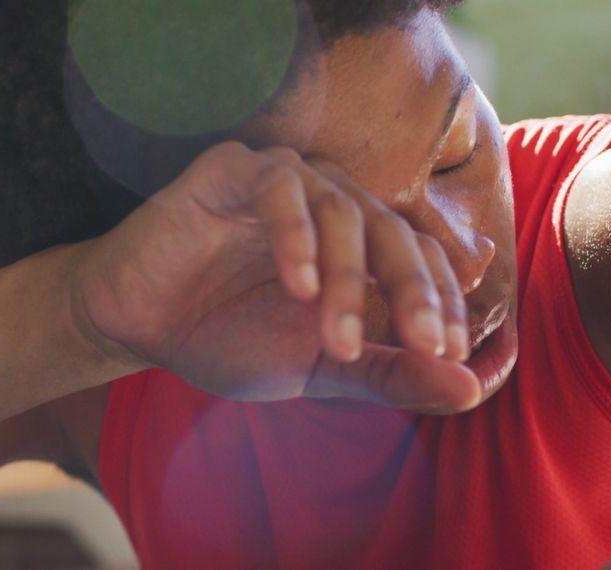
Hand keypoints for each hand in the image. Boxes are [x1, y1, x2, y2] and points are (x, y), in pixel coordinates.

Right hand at [72, 142, 484, 410]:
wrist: (140, 327)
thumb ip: (389, 375)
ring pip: (343, 209)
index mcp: (357, 243)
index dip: (441, 302)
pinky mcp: (232, 169)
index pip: (422, 257)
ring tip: (337, 341)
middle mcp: (328, 202)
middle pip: (393, 230)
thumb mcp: (319, 369)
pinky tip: (297, 287)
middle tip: (422, 345)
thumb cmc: (227, 339)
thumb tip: (470, 392)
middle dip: (414, 291)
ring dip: (348, 279)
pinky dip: (295, 236)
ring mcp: (282, 180)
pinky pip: (278, 187)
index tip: (446, 356)